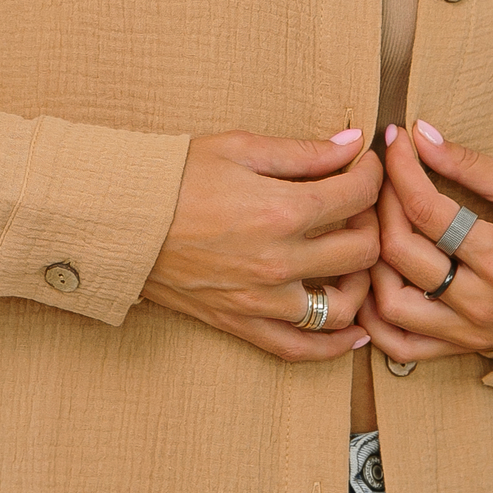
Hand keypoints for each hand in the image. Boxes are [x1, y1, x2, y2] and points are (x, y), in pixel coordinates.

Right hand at [143, 129, 381, 359]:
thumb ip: (303, 151)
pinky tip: (354, 333)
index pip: (358, 195)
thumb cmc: (174, 176)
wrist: (119, 219)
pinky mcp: (241, 323)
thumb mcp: (240, 147)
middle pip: (363, 251)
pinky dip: (334, 347)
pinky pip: (299, 348)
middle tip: (360, 210)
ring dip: (360, 283)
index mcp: (282, 210)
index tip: (366, 168)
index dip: (372, 175)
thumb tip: (353, 144)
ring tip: (353, 262)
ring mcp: (261, 300)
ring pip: (343, 307)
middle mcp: (279, 261)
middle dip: (373, 224)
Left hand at [358, 121, 492, 362]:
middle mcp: (479, 300)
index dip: (401, 169)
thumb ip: (471, 163)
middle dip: (381, 206)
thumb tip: (420, 134)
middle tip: (382, 180)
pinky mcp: (460, 348)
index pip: (426, 208)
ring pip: (390, 304)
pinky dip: (375, 320)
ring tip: (376, 229)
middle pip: (400, 253)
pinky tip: (373, 284)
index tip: (394, 140)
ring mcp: (467, 330)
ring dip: (371, 263)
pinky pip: (400, 345)